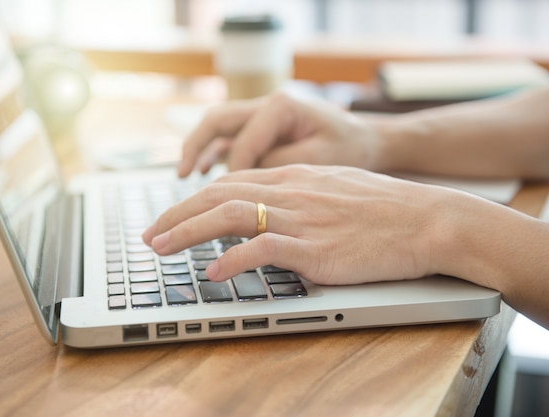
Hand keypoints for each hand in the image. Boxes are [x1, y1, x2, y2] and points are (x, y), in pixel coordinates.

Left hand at [144, 164, 462, 285]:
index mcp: (294, 177)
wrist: (427, 219)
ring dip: (189, 231)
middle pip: (219, 194)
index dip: (194, 200)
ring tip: (161, 248)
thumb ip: (298, 197)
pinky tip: (214, 272)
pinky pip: (264, 248)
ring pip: (231, 215)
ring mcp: (302, 219)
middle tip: (151, 234)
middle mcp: (291, 192)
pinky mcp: (317, 248)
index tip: (173, 215)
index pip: (231, 182)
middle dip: (177, 214)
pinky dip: (233, 259)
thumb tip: (269, 213)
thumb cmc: (386, 209)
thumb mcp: (334, 189)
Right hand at [177, 92, 383, 177]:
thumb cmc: (349, 148)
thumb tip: (245, 183)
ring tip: (183, 176)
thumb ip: (280, 167)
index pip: (243, 142)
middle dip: (195, 149)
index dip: (232, 176)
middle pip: (217, 122)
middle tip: (181, 176)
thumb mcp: (321, 159)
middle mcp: (266, 104)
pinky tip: (204, 173)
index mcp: (281, 106)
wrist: (367, 139)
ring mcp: (262, 115)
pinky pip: (230, 138)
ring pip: (218, 127)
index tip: (223, 206)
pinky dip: (215, 154)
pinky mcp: (263, 128)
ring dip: (199, 149)